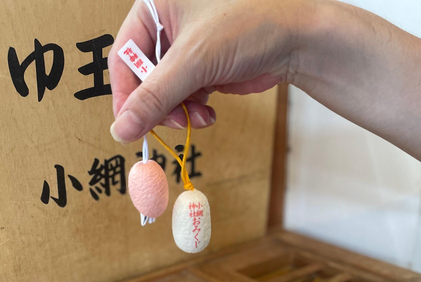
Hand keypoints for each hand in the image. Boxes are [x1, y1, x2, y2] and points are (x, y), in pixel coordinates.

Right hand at [108, 0, 306, 142]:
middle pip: (143, 76)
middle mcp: (168, 23)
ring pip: (165, 91)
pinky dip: (193, 111)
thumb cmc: (250, 27)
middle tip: (170, 125)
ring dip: (178, 112)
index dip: (125, 92)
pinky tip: (208, 114)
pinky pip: (184, 96)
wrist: (300, 39)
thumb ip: (154, 97)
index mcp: (156, 4)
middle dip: (158, 104)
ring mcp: (187, 47)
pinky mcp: (205, 66)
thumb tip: (120, 130)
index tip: (128, 124)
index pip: (123, 53)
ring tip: (198, 119)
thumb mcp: (194, 61)